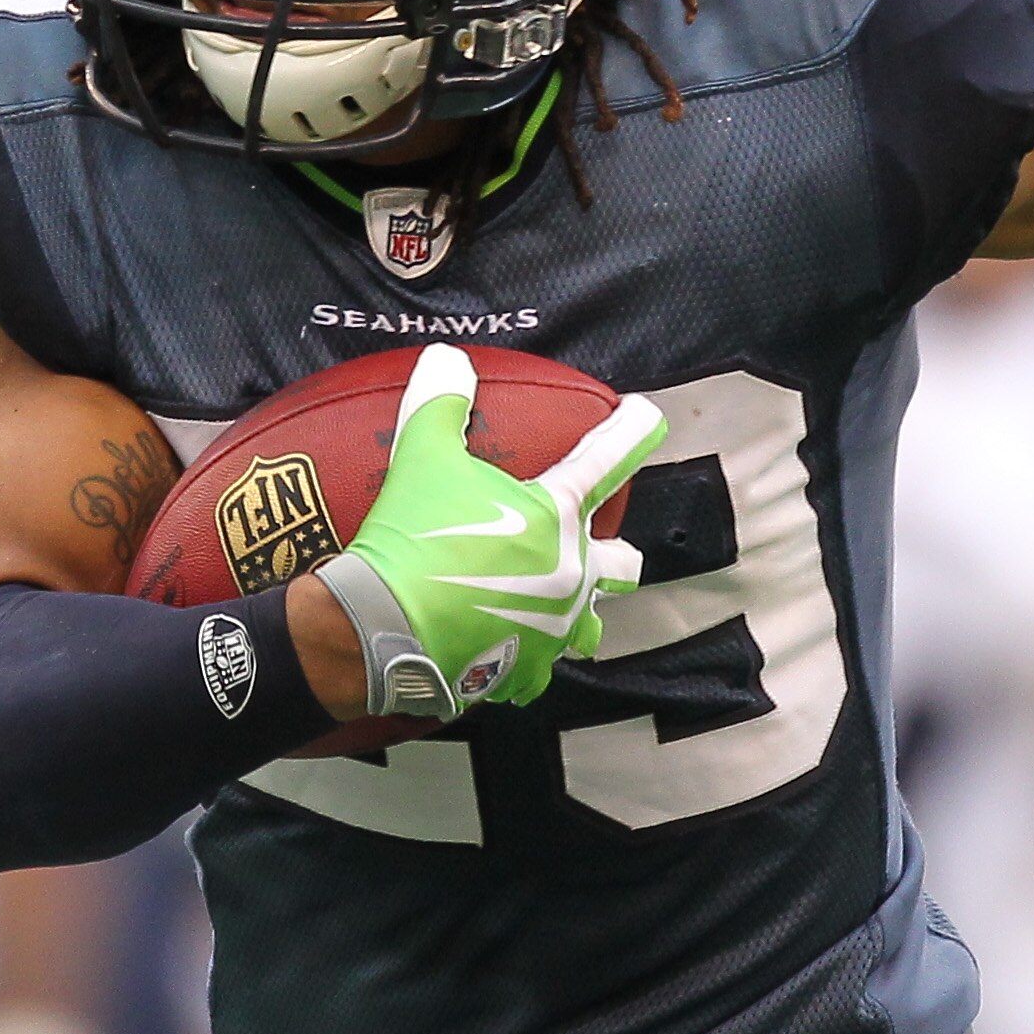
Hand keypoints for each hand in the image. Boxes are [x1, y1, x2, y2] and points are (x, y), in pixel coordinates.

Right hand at [314, 344, 666, 716]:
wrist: (383, 627)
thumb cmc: (411, 536)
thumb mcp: (421, 458)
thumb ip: (439, 405)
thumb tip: (446, 358)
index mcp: (555, 515)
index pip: (608, 460)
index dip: (633, 431)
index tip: (651, 416)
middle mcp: (570, 573)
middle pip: (622, 564)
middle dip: (616, 556)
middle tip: (597, 550)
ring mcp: (552, 629)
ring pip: (589, 629)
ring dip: (578, 618)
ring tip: (560, 614)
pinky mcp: (522, 672)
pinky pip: (536, 675)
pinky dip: (523, 666)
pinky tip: (506, 659)